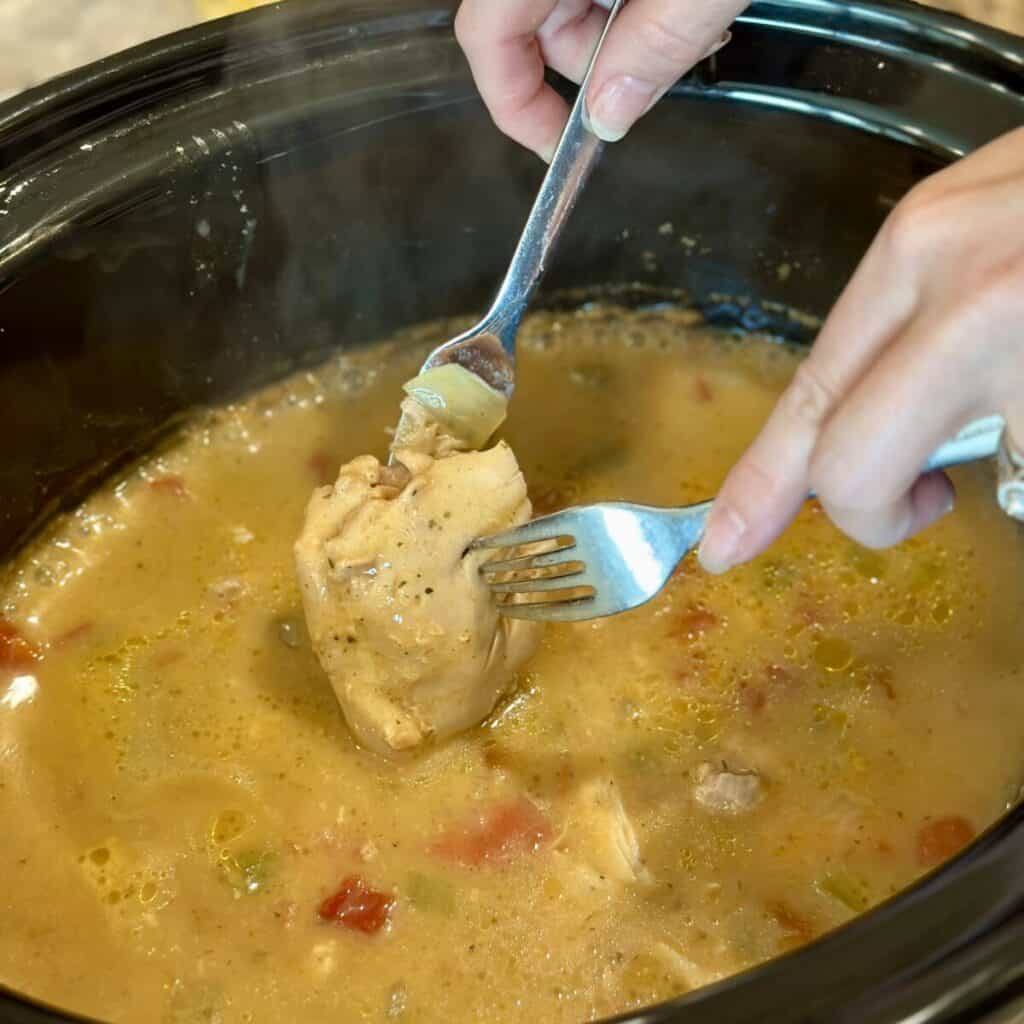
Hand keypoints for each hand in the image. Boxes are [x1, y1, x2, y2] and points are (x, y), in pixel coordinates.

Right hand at [454, 0, 746, 160]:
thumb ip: (656, 43)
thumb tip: (609, 117)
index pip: (486, 34)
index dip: (513, 102)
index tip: (555, 148)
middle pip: (532, 24)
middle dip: (598, 60)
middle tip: (668, 55)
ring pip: (571, 5)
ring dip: (630, 29)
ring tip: (700, 11)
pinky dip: (637, 2)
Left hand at [698, 126, 1023, 572]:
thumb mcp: (997, 231)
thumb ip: (927, 320)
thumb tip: (892, 429)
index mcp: (923, 250)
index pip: (810, 392)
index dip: (759, 484)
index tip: (721, 546)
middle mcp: (968, 296)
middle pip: (851, 471)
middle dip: (879, 514)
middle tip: (930, 503)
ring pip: (992, 485)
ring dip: (1021, 464)